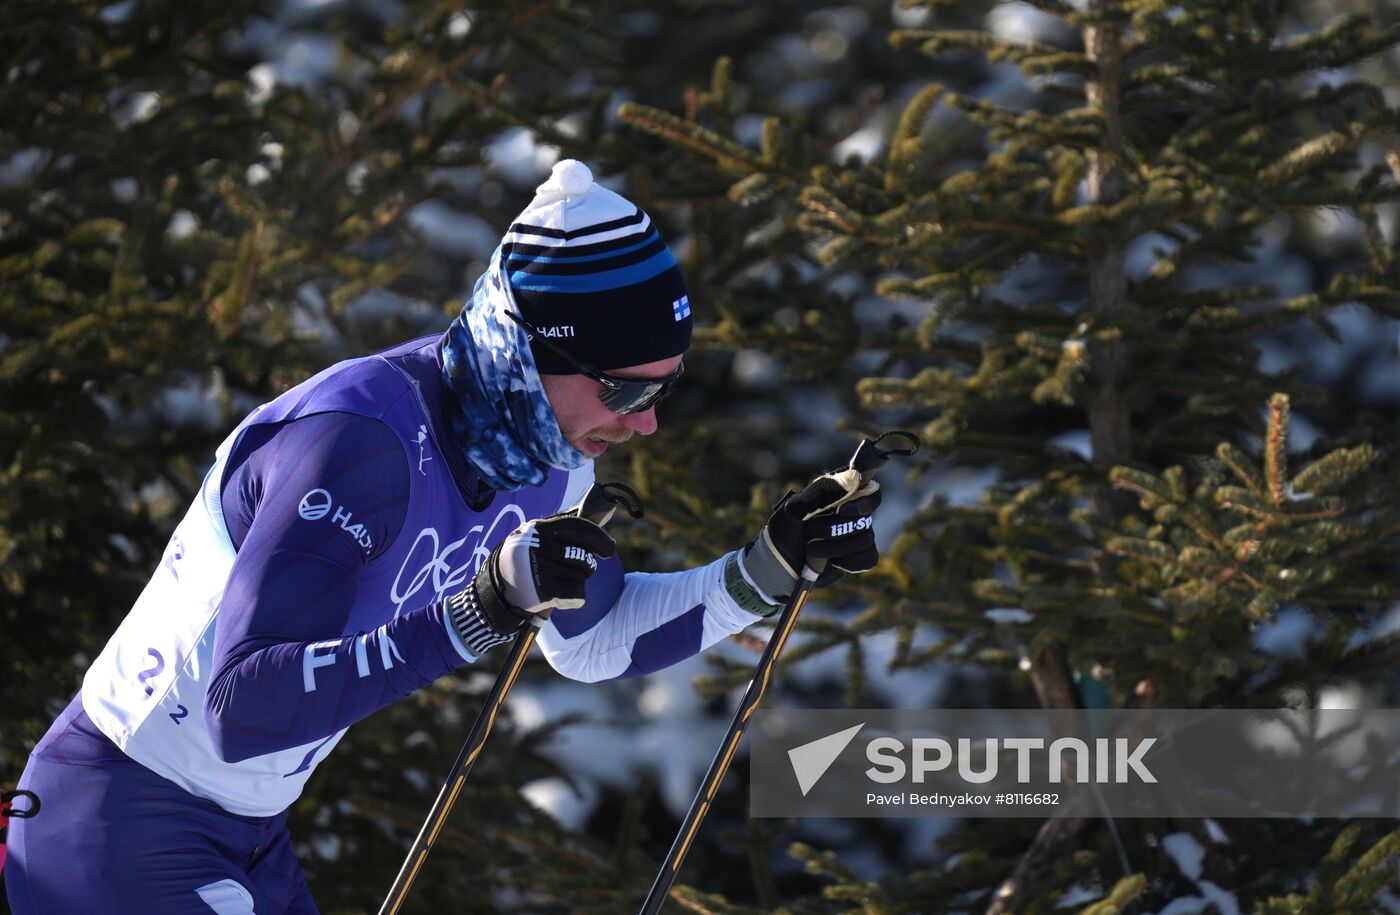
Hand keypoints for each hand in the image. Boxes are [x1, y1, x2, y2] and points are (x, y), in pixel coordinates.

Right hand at [448, 514, 615, 649]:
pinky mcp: (541, 591)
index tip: (609, 550)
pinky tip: (558, 595)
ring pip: (581, 576)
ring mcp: (538, 568)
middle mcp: (537, 545)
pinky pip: (577, 594)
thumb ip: (573, 525)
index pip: (580, 528)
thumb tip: (607, 508)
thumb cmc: (528, 558)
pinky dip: (573, 599)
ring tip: (558, 580)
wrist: (497, 589)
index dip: (599, 539)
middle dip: (585, 565)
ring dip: (577, 581)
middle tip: (576, 569)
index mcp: (539, 528)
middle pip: (584, 556)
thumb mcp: (543, 536)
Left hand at [725, 467, 881, 614]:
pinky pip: (869, 558)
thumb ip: (822, 492)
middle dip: (836, 528)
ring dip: (836, 547)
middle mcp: (853, 513)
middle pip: (865, 517)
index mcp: (841, 495)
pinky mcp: (858, 557)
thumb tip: (854, 477)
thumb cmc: (785, 530)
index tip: (842, 509)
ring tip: (811, 550)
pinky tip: (831, 562)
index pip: (870, 489)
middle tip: (811, 530)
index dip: (863, 500)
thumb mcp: (795, 508)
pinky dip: (850, 562)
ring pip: (865, 539)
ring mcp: (858, 535)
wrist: (777, 564)